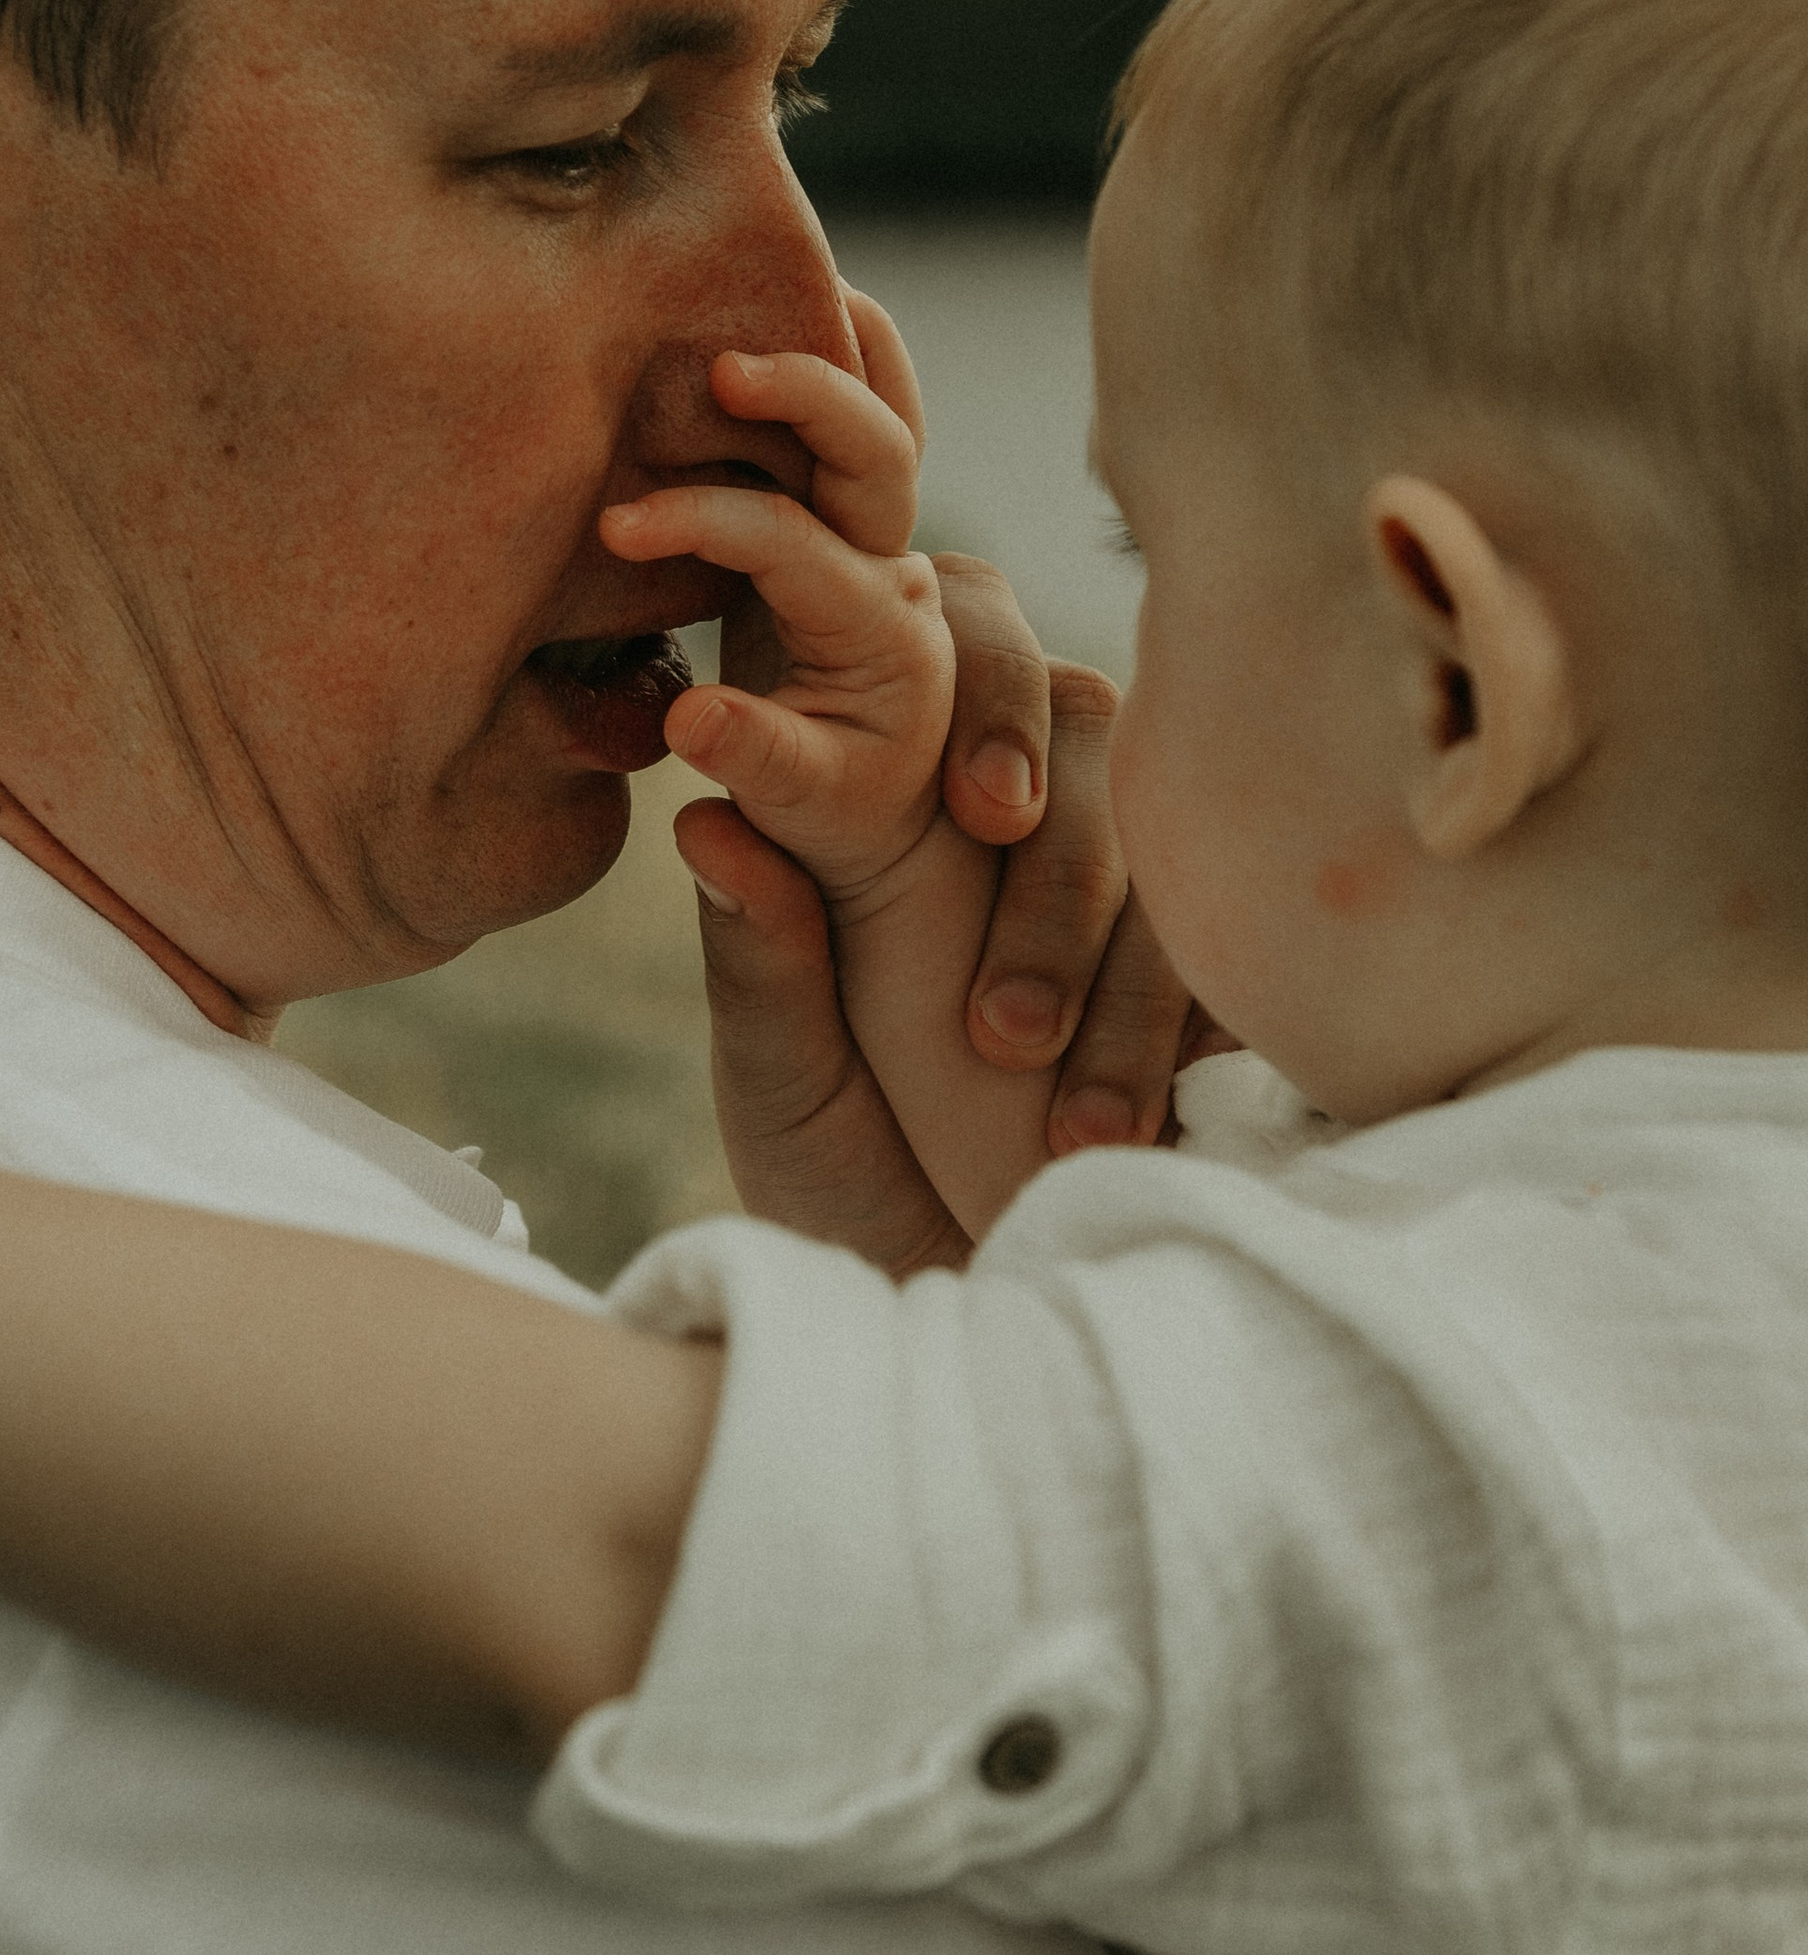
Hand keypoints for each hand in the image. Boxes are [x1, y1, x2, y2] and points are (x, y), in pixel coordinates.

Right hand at [600, 322, 951, 910]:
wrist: (873, 806)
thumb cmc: (831, 810)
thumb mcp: (799, 808)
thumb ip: (755, 762)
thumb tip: (690, 714)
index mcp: (884, 630)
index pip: (793, 543)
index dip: (705, 523)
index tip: (616, 526)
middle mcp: (897, 564)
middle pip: (882, 450)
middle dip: (809, 396)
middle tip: (721, 370)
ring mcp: (878, 531)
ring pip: (888, 409)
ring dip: (838, 346)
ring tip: (787, 273)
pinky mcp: (844, 515)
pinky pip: (855, 417)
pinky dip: (830, 357)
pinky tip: (768, 306)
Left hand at [689, 582, 1203, 1254]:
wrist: (963, 1315)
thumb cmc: (849, 1180)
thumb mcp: (787, 1089)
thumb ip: (761, 963)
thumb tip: (708, 821)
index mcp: (899, 793)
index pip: (953, 639)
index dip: (984, 689)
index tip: (983, 814)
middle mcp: (1026, 802)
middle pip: (1086, 712)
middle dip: (1062, 864)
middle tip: (1011, 1019)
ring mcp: (1137, 877)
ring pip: (1168, 840)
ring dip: (1119, 986)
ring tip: (1067, 1134)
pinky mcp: (1221, 972)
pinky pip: (1247, 949)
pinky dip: (1201, 1035)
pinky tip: (1165, 1124)